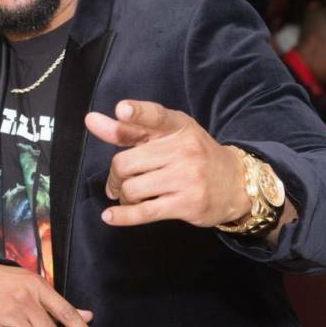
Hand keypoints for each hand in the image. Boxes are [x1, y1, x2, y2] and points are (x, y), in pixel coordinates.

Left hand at [84, 100, 250, 227]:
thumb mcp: (167, 135)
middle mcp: (183, 149)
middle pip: (127, 162)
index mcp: (177, 126)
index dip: (137, 113)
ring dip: (123, 195)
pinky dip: (123, 216)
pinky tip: (110, 216)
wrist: (235, 183)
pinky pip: (145, 211)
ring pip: (132, 188)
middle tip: (118, 182)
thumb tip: (90, 120)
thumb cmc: (193, 155)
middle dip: (115, 175)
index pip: (155, 116)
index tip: (121, 110)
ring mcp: (186, 177)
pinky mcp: (186, 204)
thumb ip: (129, 129)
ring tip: (129, 196)